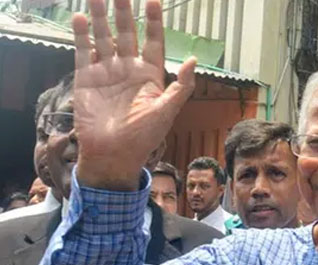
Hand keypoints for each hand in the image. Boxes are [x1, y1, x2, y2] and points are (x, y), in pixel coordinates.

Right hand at [73, 0, 195, 190]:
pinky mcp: (86, 77)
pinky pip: (83, 51)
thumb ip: (181, 85)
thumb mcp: (167, 111)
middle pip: (127, 33)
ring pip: (104, 37)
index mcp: (150, 75)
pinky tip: (80, 17)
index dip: (154, 22)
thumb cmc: (143, 136)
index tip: (153, 0)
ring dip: (100, 16)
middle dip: (125, 12)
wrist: (112, 154)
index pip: (153, 41)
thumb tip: (195, 60)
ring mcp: (106, 71)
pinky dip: (81, 34)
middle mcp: (128, 69)